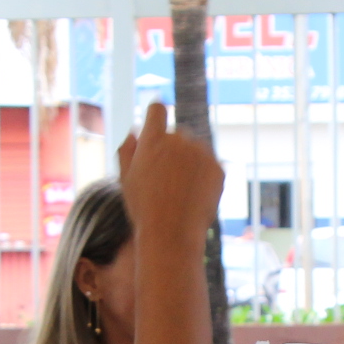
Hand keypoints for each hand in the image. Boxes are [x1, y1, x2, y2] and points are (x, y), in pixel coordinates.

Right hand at [116, 101, 222, 244]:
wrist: (172, 233)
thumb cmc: (144, 207)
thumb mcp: (126, 179)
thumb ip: (127, 150)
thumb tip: (134, 131)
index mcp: (153, 139)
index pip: (157, 110)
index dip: (155, 115)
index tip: (156, 121)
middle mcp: (178, 140)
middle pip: (177, 133)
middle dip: (172, 149)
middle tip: (166, 177)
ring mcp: (201, 152)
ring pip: (195, 149)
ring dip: (189, 161)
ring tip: (180, 190)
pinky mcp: (218, 167)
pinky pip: (210, 165)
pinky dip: (203, 176)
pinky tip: (193, 195)